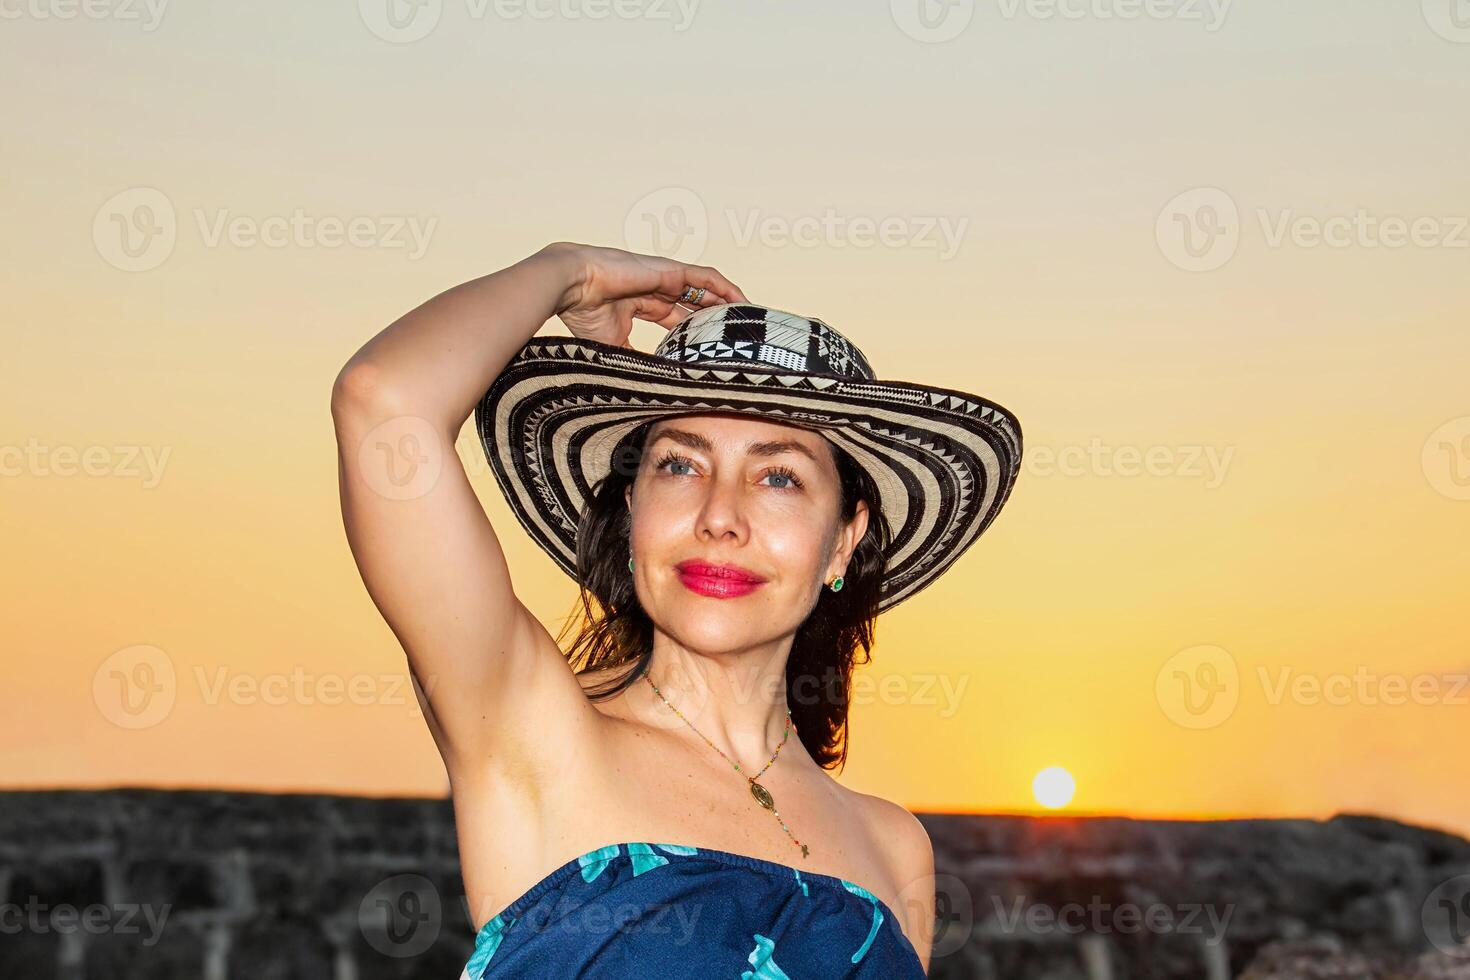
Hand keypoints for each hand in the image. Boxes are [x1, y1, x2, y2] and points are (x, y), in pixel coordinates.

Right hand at [544, 242, 748, 348]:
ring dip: (727, 306)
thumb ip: (633, 360)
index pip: (678, 321)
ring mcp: (665, 278)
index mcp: (643, 305)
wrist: (573, 286)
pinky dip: (725, 288)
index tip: (712, 353)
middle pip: (696, 307)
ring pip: (706, 292)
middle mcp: (657, 290)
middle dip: (716, 323)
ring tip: (747, 323)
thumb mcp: (613, 346)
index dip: (695, 335)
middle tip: (738, 343)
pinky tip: (741, 302)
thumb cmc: (583, 313)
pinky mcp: (670, 270)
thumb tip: (647, 388)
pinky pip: (706, 277)